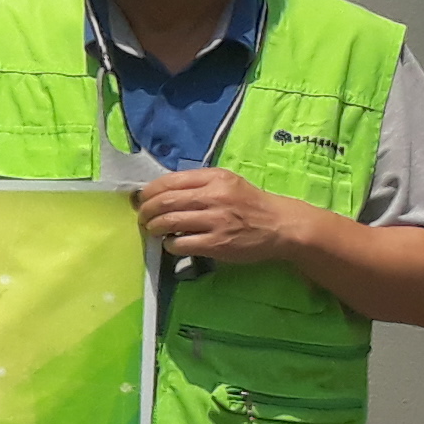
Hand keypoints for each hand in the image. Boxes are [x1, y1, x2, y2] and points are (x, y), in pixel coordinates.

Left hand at [135, 166, 300, 265]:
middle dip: (146, 211)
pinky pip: (181, 244)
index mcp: (214, 178)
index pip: (168, 181)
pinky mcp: (217, 244)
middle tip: (143, 218)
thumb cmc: (250, 204)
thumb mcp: (227, 183)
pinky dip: (169, 245)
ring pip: (169, 222)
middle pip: (164, 201)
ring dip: (153, 228)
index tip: (143, 200)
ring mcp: (216, 221)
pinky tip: (171, 244)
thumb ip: (198, 184)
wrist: (281, 226)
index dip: (149, 192)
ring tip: (153, 230)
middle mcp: (214, 196)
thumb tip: (161, 192)